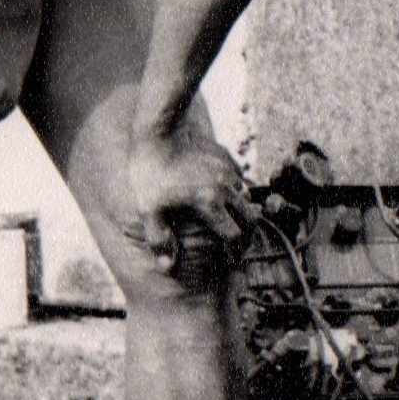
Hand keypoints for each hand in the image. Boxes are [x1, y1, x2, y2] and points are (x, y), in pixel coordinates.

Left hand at [124, 129, 247, 277]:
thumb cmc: (151, 172)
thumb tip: (167, 267)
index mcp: (210, 203)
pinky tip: (221, 195)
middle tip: (236, 245)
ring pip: (246, 197)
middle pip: (250, 218)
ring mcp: (227, 171)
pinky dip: (235, 192)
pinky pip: (238, 179)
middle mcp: (225, 188)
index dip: (235, 252)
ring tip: (229, 221)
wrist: (160, 131)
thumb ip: (158, 239)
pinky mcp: (225, 157)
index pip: (235, 236)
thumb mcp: (148, 209)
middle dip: (246, 234)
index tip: (231, 260)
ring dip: (241, 212)